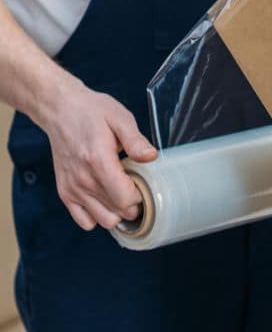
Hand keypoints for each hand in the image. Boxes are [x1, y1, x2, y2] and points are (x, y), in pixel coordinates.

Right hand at [39, 76, 157, 230]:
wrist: (60, 111)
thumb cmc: (91, 113)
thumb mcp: (120, 119)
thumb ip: (136, 141)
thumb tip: (151, 156)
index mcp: (98, 161)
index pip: (125, 199)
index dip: (141, 196)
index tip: (142, 183)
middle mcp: (83, 180)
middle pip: (117, 213)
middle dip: (133, 205)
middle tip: (135, 186)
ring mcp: (72, 188)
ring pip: (103, 221)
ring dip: (117, 212)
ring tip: (121, 193)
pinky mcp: (64, 192)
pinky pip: (84, 221)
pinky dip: (97, 215)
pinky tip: (105, 199)